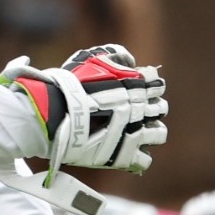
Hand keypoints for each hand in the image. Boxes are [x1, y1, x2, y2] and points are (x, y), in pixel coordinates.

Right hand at [1, 44, 166, 172]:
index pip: (157, 84)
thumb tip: (131, 61)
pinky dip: (136, 156)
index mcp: (136, 84)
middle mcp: (142, 108)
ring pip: (159, 133)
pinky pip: (144, 160)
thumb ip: (115, 54)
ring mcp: (135, 133)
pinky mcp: (125, 156)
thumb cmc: (69, 84)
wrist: (54, 113)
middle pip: (160, 108)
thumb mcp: (90, 58)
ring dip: (148, 132)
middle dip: (148, 109)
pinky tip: (124, 150)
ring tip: (131, 132)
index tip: (133, 91)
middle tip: (130, 112)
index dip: (146, 87)